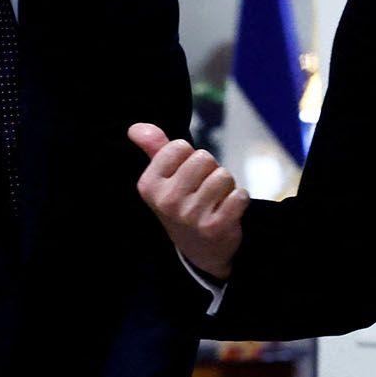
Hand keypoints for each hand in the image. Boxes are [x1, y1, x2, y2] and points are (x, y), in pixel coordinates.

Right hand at [128, 123, 245, 279]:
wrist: (199, 249)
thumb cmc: (183, 202)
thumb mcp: (164, 177)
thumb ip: (154, 148)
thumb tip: (135, 127)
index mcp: (149, 185)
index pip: (179, 146)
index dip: (189, 157)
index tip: (185, 176)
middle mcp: (166, 201)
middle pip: (204, 158)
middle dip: (210, 169)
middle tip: (203, 190)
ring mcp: (190, 216)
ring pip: (223, 175)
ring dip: (226, 185)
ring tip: (215, 201)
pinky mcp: (215, 228)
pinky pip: (239, 195)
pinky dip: (240, 199)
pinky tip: (228, 211)